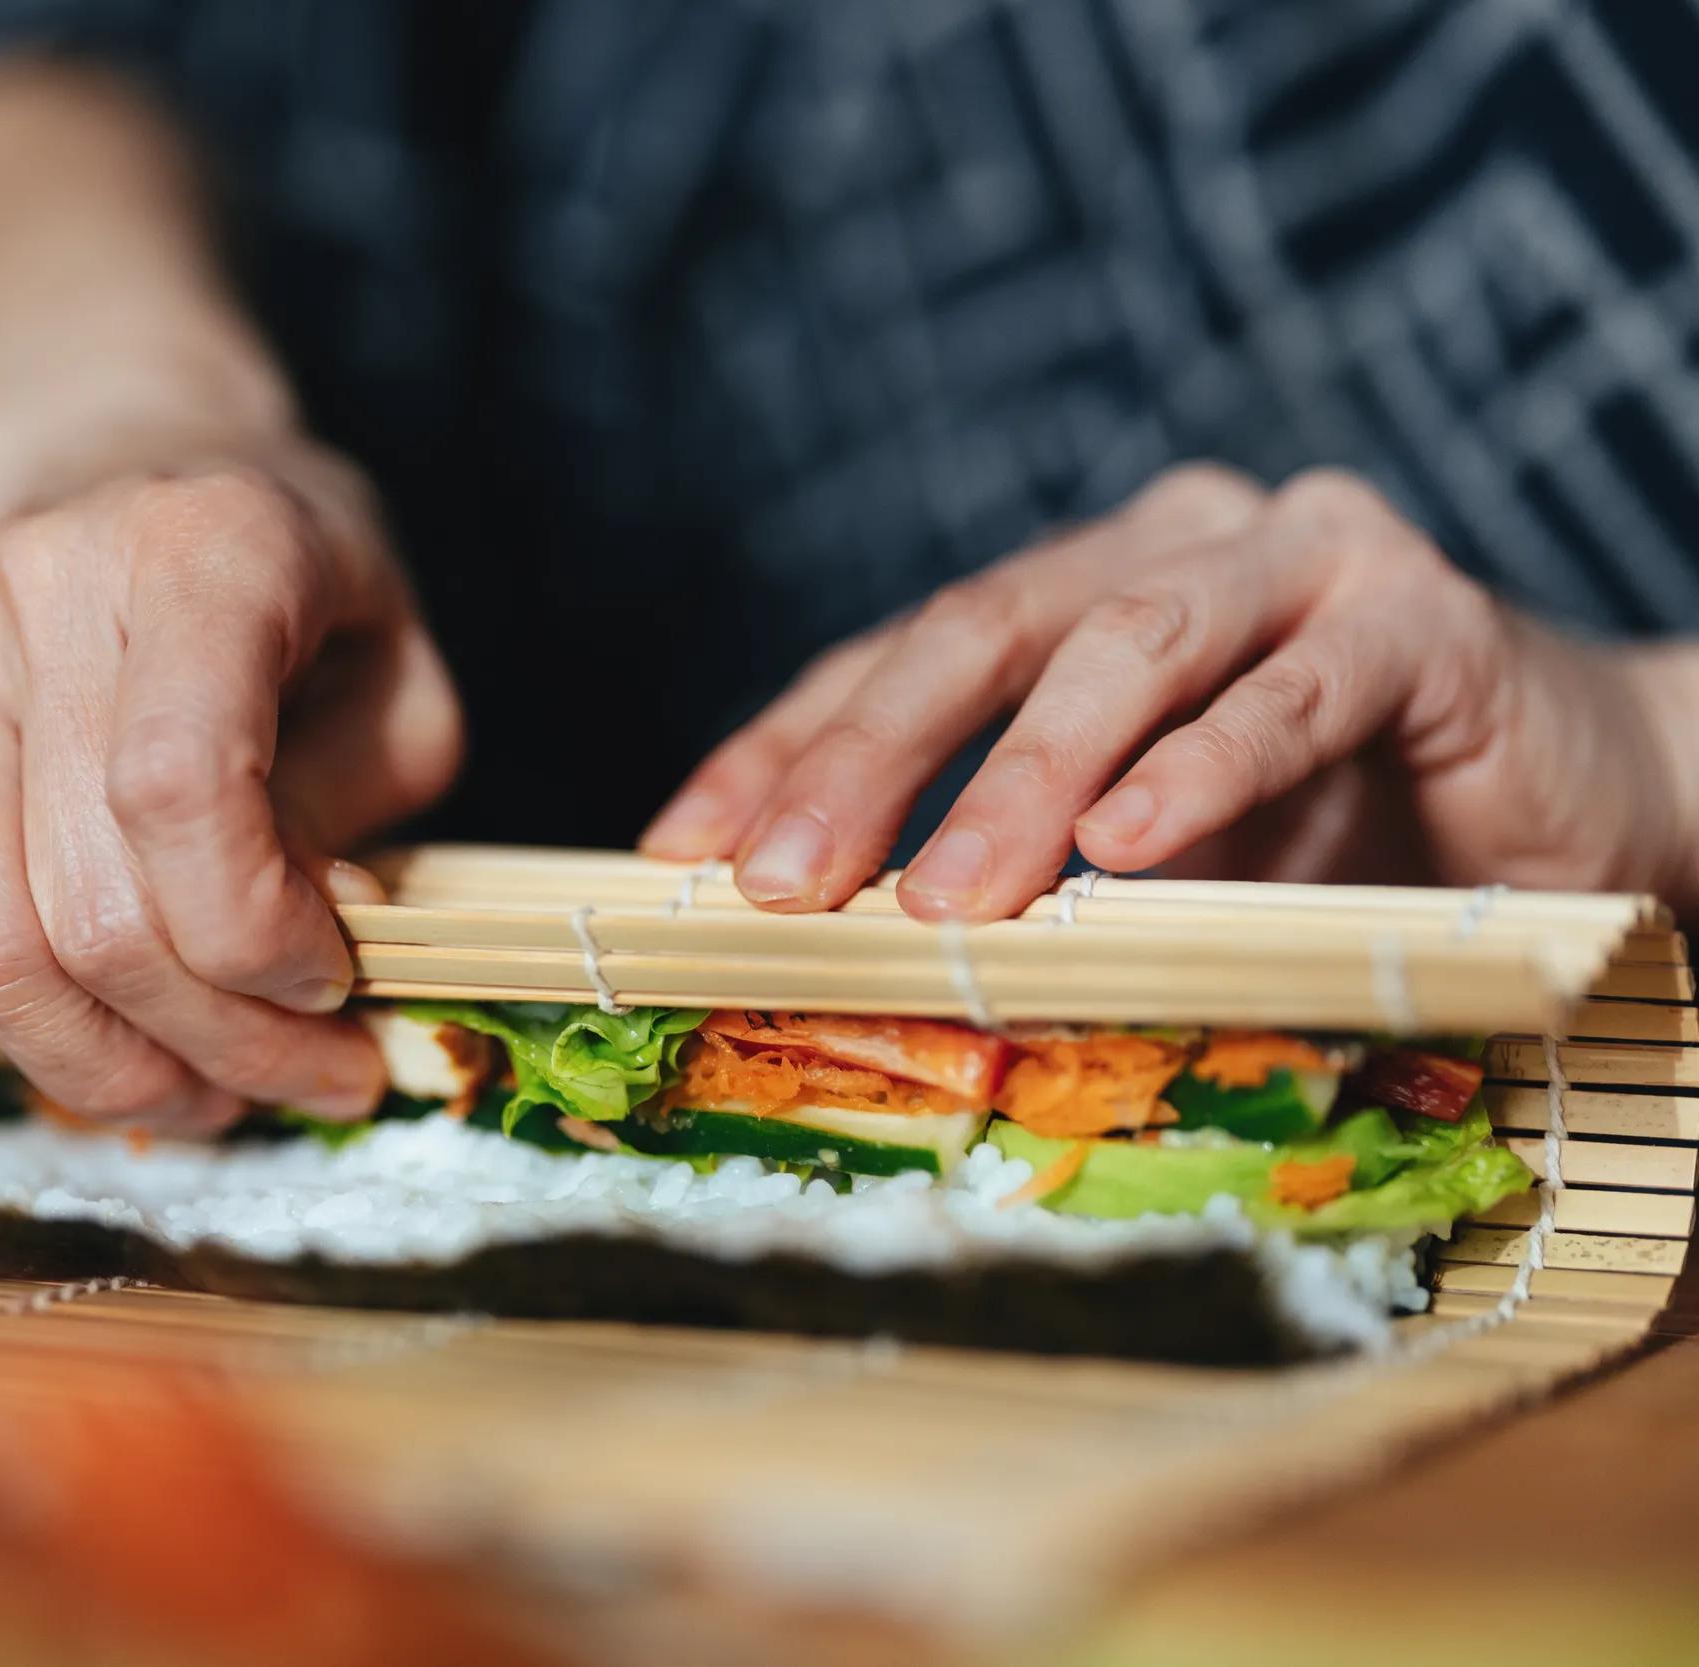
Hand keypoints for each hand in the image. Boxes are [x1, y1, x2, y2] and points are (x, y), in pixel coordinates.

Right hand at [0, 449, 462, 1129]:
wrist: (139, 463)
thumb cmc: (290, 594)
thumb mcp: (400, 676)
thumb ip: (365, 814)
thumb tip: (290, 963)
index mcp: (199, 549)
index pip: (179, 790)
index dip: (260, 938)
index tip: (331, 982)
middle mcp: (35, 582)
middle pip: (90, 909)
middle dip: (220, 1042)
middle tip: (304, 1076)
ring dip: (95, 1066)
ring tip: (200, 1089)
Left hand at [644, 465, 1698, 918]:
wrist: (1583, 804)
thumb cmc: (1341, 833)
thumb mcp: (1147, 857)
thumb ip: (1029, 870)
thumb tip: (840, 953)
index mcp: (1085, 588)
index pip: (903, 655)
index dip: (787, 744)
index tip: (680, 847)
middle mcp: (1176, 543)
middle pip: (986, 626)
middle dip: (868, 757)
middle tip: (778, 878)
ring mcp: (1303, 560)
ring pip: (1128, 645)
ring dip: (1026, 778)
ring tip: (946, 896)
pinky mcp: (1424, 617)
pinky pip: (1296, 691)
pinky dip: (1205, 771)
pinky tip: (1129, 849)